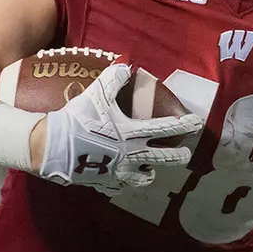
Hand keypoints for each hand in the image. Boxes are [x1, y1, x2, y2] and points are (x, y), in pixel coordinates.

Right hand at [37, 63, 202, 191]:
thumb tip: (127, 65)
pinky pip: (118, 186)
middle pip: (163, 159)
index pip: (165, 128)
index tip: (197, 124)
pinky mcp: (104, 182)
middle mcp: (130, 155)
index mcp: (132, 133)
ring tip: (150, 170)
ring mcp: (118, 172)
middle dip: (178, 157)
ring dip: (149, 173)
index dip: (184, 125)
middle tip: (185, 155)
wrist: (55, 146)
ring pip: (143, 178)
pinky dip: (122, 183)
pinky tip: (120, 179)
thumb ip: (114, 78)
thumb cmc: (79, 118)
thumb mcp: (97, 94)